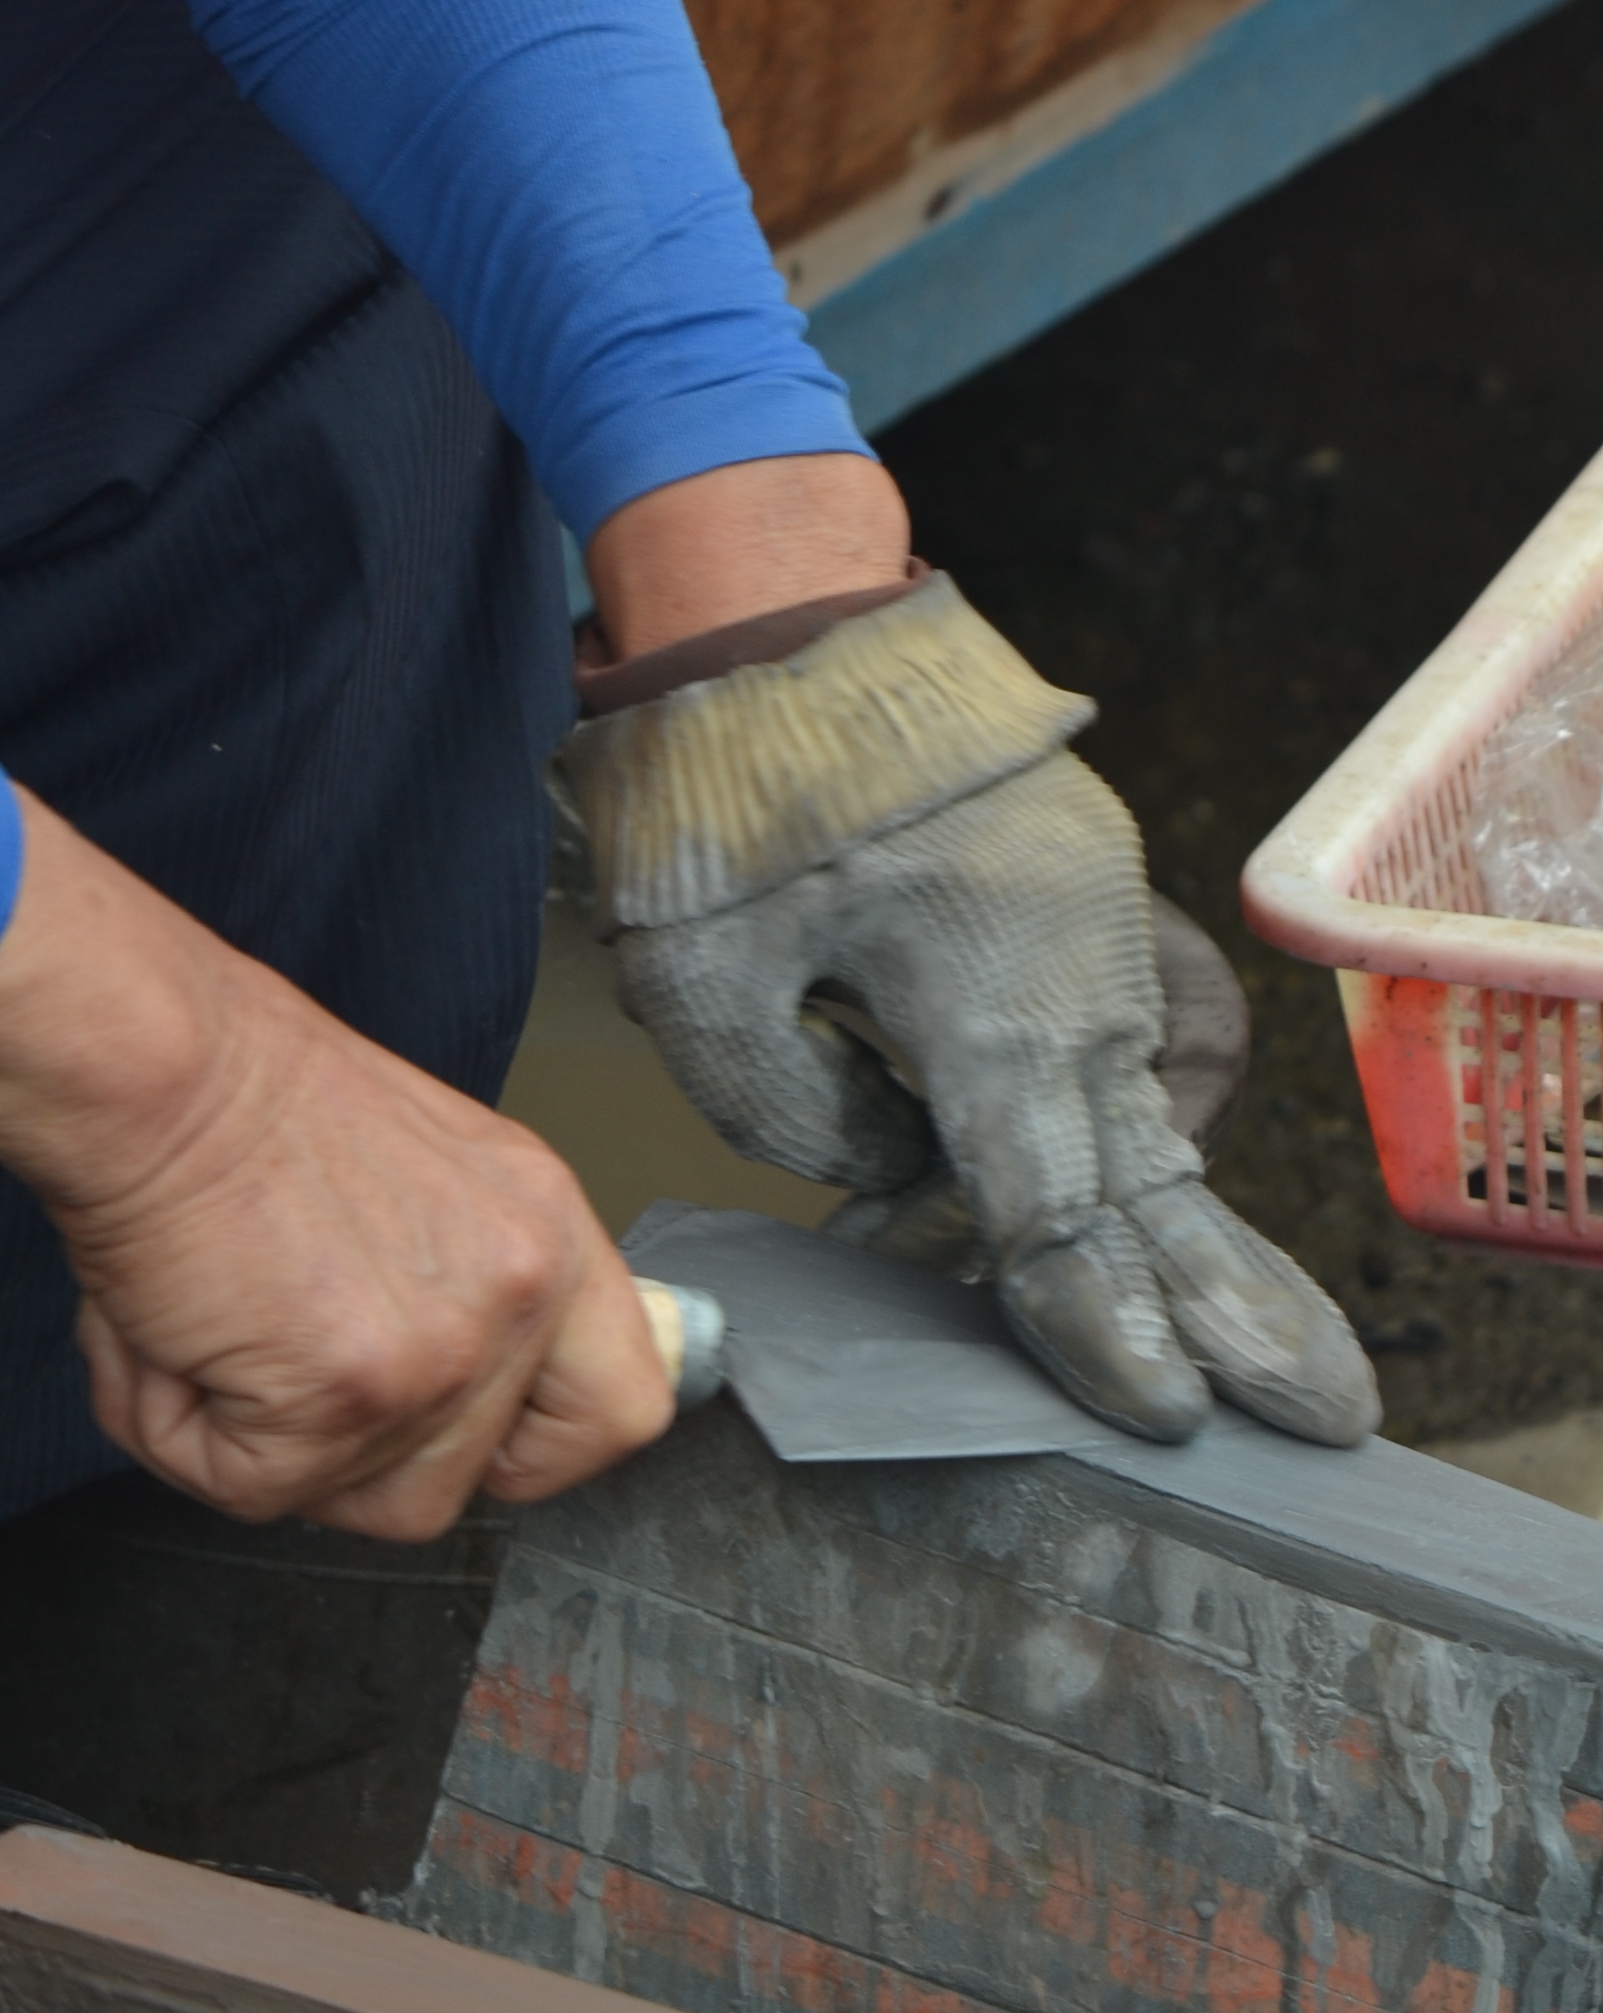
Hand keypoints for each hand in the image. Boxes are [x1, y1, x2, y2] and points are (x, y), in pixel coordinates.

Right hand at [0, 793, 674, 1534]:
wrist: (153, 1057)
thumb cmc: (237, 1089)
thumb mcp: (415, 1169)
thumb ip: (456, 1277)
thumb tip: (440, 1388)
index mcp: (540, 1223)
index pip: (621, 1405)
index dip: (530, 1446)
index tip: (460, 1430)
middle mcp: (517, 1288)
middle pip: (461, 1485)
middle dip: (347, 1450)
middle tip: (276, 1346)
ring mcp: (441, 1352)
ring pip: (355, 1503)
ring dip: (259, 1442)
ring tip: (214, 1317)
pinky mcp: (345, 1397)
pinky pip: (249, 1488)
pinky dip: (178, 1429)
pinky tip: (166, 1325)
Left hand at [568, 560, 1378, 1449]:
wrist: (777, 598)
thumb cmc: (725, 779)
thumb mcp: (695, 974)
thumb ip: (784, 1111)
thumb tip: (882, 1164)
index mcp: (992, 1006)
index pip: (1056, 1213)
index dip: (1097, 1325)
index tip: (1159, 1412)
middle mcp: (1070, 975)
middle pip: (1146, 1181)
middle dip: (1227, 1306)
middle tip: (1317, 1415)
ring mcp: (1087, 922)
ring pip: (1135, 1114)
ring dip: (1187, 1234)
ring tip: (1270, 1350)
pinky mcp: (1072, 888)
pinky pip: (1098, 1043)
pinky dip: (1114, 1136)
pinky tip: (1147, 1220)